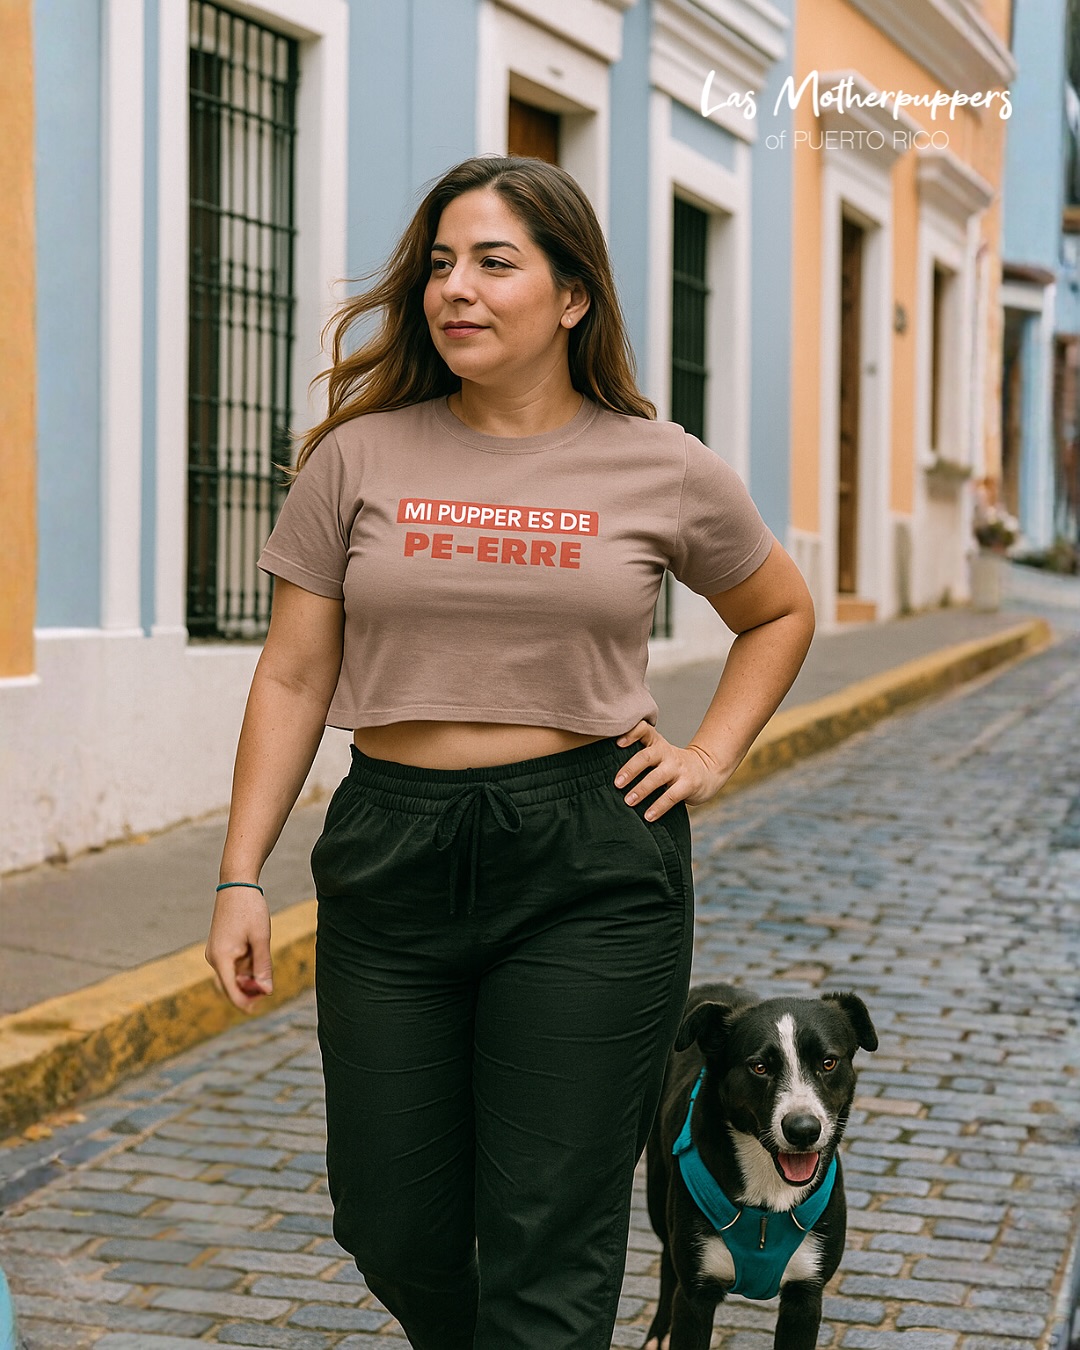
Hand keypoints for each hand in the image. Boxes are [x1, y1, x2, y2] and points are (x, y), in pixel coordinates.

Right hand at [205, 887, 273, 1012]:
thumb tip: (266, 991)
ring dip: (249, 975)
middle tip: (268, 985)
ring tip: (262, 954)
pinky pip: (233, 965)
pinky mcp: (220, 947)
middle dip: (249, 990)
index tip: (259, 1008)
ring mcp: (215, 953)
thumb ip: (263, 967)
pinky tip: (257, 951)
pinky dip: (246, 966)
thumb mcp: (261, 939)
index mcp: (221, 958)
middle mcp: (214, 958)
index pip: (231, 992)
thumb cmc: (250, 909)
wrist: (237, 884)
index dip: (245, 1003)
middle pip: (231, 987)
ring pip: (233, 976)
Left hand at [614, 721, 729, 820]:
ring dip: (642, 790)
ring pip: (658, 777)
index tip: (617, 743)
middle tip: (616, 783)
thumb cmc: (672, 765)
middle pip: (646, 756)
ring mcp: (679, 768)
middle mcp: (667, 753)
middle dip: (630, 770)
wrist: (707, 770)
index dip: (631, 733)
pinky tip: (648, 817)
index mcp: (657, 744)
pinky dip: (659, 807)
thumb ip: (639, 758)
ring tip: (628, 801)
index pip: (644, 730)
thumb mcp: (659, 755)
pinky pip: (671, 796)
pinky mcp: (689, 784)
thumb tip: (603, 773)